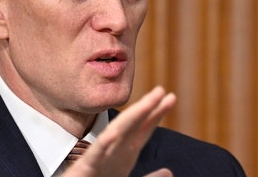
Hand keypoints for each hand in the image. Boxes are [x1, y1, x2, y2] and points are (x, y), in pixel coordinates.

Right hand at [62, 86, 176, 176]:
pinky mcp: (86, 167)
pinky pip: (96, 155)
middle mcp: (115, 151)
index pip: (144, 129)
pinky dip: (104, 144)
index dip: (157, 114)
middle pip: (133, 125)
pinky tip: (113, 134)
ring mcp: (101, 157)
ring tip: (146, 103)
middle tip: (161, 90)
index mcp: (126, 153)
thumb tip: (168, 171)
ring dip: (131, 117)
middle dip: (147, 107)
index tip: (171, 98)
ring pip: (117, 133)